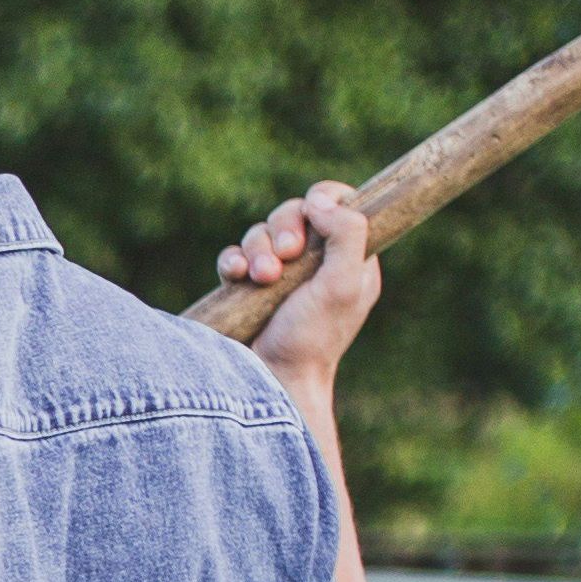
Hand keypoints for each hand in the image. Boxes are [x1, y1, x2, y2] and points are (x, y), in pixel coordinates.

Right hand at [218, 179, 382, 395]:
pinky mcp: (246, 289)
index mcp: (348, 257)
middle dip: (283, 230)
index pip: (338, 203)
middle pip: (293, 212)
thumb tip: (320, 200)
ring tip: (262, 279)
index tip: (313, 213)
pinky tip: (236, 277)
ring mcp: (278, 275)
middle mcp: (314, 261)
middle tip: (284, 258)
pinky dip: (232, 261)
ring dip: (257, 250)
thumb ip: (347, 233)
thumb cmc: (313, 339)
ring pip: (260, 233)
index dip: (323, 200)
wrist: (273, 381)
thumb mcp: (343, 285)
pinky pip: (234, 257)